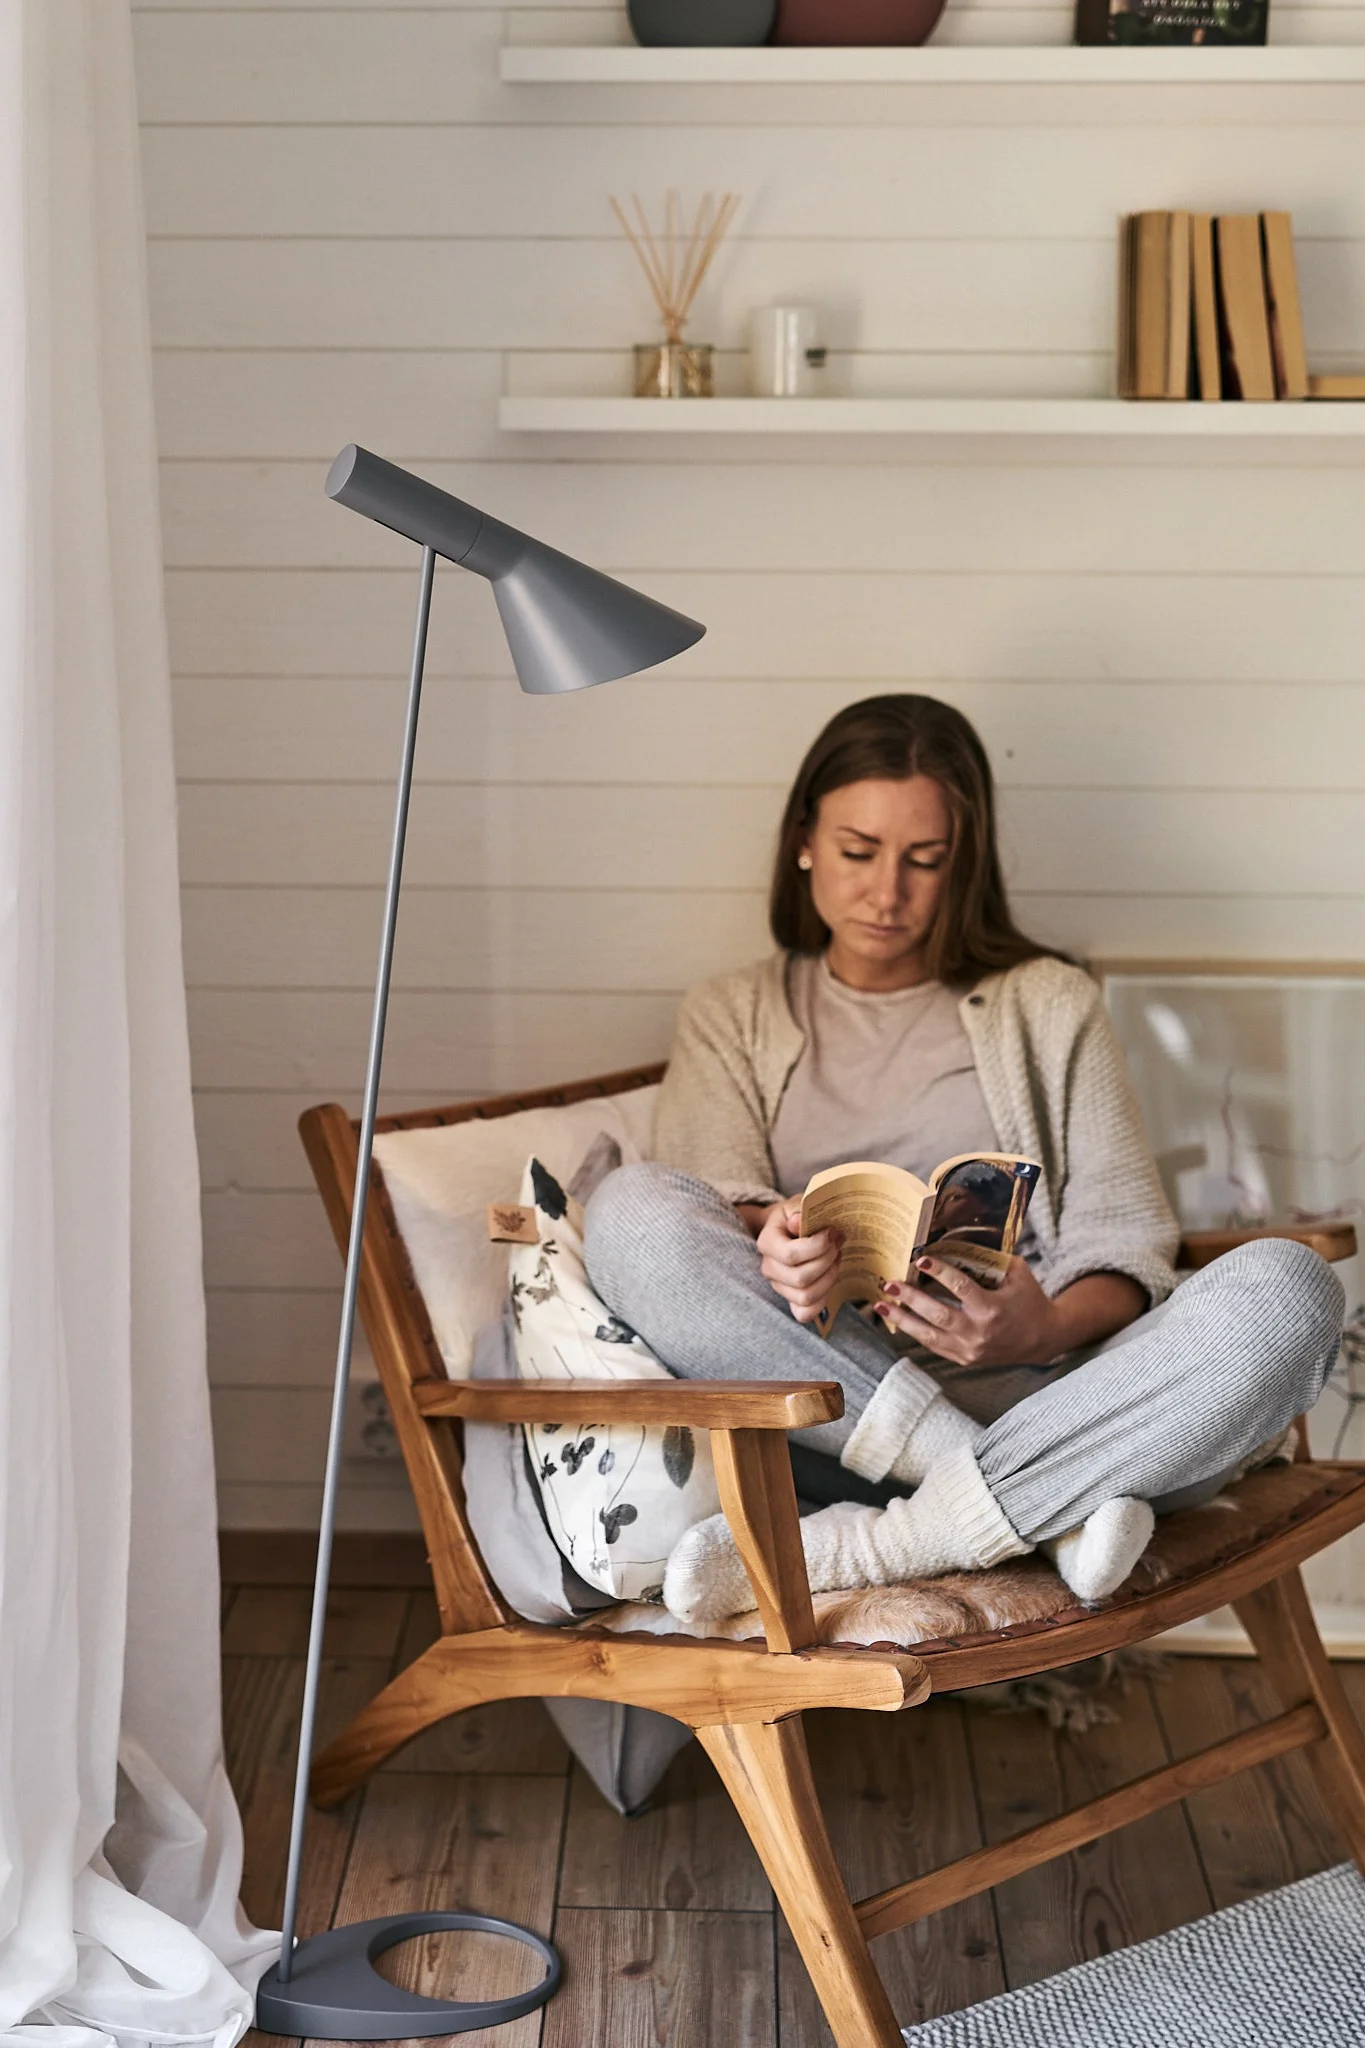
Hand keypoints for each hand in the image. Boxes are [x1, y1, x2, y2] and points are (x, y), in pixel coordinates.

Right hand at [754, 1198, 842, 1325]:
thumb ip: (799, 1210)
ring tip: (836, 1258)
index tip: (833, 1233)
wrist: (789, 1228)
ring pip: (806, 1296)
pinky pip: (804, 1313)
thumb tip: (797, 1222)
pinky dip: (822, 1301)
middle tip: (838, 1243)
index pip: (790, 1254)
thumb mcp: (798, 1204)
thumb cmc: (797, 1216)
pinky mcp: (790, 1300)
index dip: (817, 1247)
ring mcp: (778, 1286)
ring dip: (829, 1278)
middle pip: (801, 1278)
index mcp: (767, 1242)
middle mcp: (768, 1267)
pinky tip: (829, 1279)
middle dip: (827, 1261)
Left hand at [873, 1254, 1062, 1367]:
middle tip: (890, 1283)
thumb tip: (959, 1237)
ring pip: (928, 1335)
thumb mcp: (1017, 1273)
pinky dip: (914, 1332)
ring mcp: (970, 1349)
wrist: (1043, 1338)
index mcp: (992, 1309)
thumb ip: (991, 1258)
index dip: (940, 1272)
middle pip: (937, 1314)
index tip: (921, 1260)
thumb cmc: (1029, 1299)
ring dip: (902, 1319)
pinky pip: (934, 1346)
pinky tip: (897, 1320)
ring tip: (881, 1305)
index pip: (961, 1288)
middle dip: (910, 1298)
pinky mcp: (964, 1359)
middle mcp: (979, 1332)